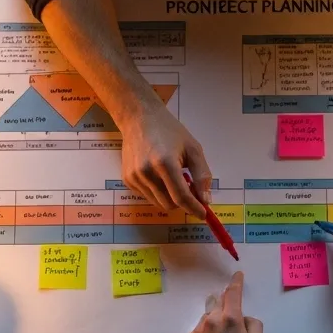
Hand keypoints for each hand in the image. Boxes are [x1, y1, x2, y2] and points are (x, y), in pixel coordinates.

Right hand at [120, 101, 212, 216]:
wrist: (139, 119)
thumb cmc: (170, 131)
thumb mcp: (193, 148)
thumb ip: (202, 175)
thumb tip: (206, 200)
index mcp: (165, 163)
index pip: (181, 197)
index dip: (194, 208)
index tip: (203, 214)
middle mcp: (146, 172)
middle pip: (169, 204)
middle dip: (183, 202)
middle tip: (190, 188)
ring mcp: (134, 177)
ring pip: (158, 203)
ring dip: (170, 197)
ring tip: (172, 177)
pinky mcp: (127, 180)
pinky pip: (147, 196)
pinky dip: (157, 192)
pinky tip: (158, 174)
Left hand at [184, 271, 263, 332]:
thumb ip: (254, 326)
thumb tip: (245, 320)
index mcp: (231, 318)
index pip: (233, 293)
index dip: (236, 283)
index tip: (237, 275)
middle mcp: (212, 320)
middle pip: (218, 302)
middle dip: (224, 301)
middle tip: (230, 307)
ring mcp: (198, 331)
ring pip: (208, 316)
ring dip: (214, 317)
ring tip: (221, 331)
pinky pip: (199, 329)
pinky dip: (206, 331)